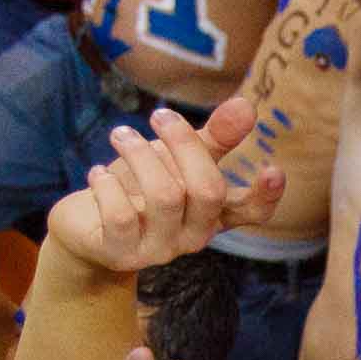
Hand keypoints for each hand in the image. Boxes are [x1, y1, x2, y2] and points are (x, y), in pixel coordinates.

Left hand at [46, 98, 284, 273]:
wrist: (87, 228)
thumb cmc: (139, 188)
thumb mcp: (175, 159)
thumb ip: (212, 137)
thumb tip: (248, 105)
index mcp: (213, 214)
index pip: (252, 212)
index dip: (266, 195)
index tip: (274, 169)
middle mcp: (194, 235)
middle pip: (207, 191)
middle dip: (183, 143)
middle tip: (158, 115)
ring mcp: (160, 249)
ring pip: (164, 196)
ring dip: (139, 154)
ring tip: (120, 134)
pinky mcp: (122, 254)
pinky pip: (121, 214)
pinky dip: (107, 184)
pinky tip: (98, 174)